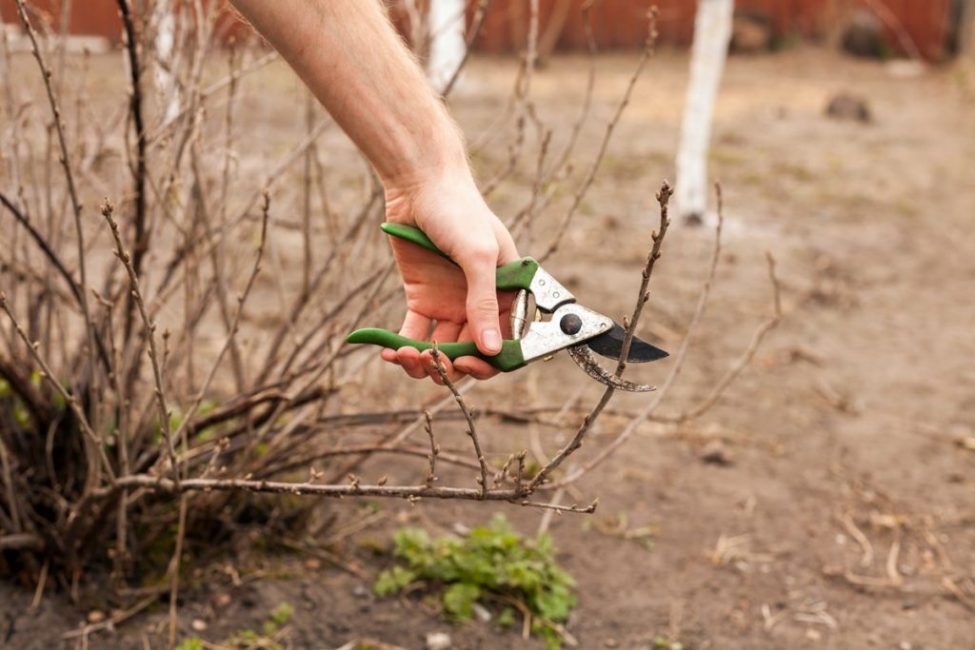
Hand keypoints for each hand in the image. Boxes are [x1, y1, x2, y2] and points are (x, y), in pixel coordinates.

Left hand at [382, 170, 518, 382]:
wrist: (419, 184)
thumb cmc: (459, 211)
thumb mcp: (478, 255)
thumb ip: (484, 302)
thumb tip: (493, 349)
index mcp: (507, 294)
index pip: (505, 342)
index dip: (490, 362)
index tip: (468, 366)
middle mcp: (480, 303)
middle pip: (471, 353)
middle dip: (452, 365)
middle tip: (432, 363)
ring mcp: (450, 303)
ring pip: (442, 349)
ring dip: (425, 361)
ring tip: (405, 356)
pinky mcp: (421, 299)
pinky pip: (414, 334)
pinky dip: (402, 348)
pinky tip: (390, 353)